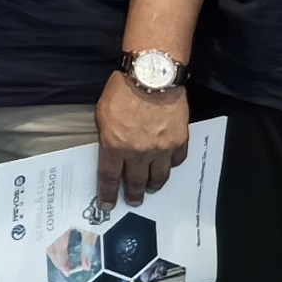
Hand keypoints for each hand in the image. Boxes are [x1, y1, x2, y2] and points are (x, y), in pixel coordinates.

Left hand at [95, 71, 189, 200]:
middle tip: (133, 200)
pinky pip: (176, 161)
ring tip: (150, 187)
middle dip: (133, 194)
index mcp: (115, 146)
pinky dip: (171, 165)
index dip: (107, 193)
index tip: (108, 204)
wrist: (152, 76)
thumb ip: (107, 136)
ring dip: (153, 184)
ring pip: (158, 177)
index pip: (109, 177)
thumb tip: (111, 150)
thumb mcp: (103, 114)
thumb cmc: (123, 90)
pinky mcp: (179, 141)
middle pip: (135, 182)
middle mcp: (138, 153)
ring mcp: (161, 149)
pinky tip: (167, 165)